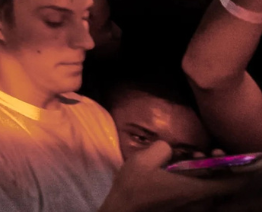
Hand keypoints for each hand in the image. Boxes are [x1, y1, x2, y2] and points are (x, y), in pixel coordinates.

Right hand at [98, 141, 240, 211]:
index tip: (217, 155)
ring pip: (208, 192)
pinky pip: (198, 197)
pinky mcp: (183, 211)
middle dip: (214, 168)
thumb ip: (161, 148)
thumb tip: (169, 147)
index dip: (231, 168)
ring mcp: (192, 209)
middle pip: (220, 186)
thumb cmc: (134, 187)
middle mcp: (199, 202)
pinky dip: (195, 185)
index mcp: (195, 189)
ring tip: (187, 163)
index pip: (230, 183)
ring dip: (203, 176)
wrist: (123, 210)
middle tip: (201, 155)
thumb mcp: (143, 160)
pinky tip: (178, 176)